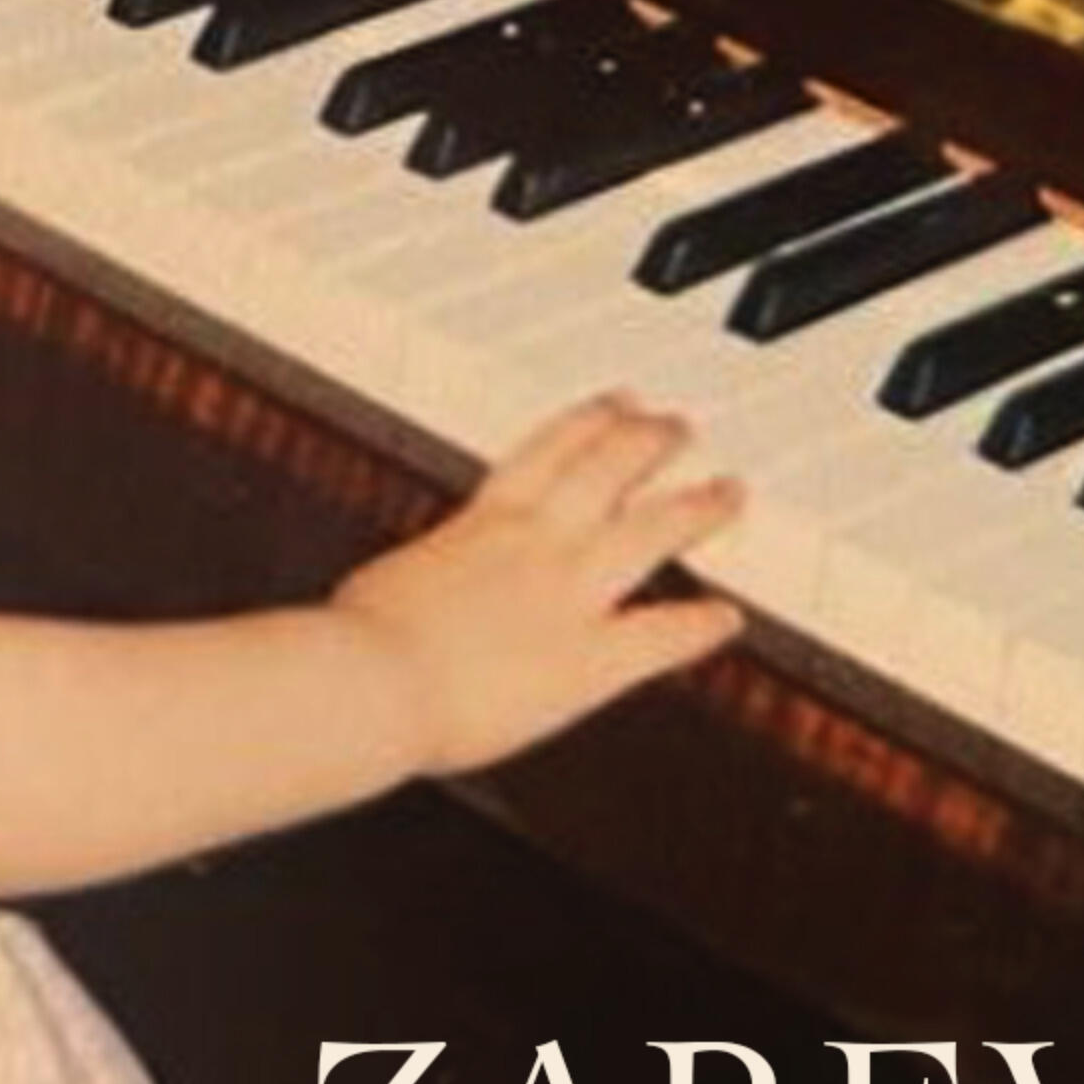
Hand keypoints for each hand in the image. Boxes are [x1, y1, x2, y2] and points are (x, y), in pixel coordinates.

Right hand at [332, 392, 742, 775]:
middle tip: (678, 426)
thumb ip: (418, 579)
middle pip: (609, 468)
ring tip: (729, 491)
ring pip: (652, 530)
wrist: (369, 680)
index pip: (549, 451)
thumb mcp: (384, 581)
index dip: (591, 422)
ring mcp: (569, 595)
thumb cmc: (354, 642)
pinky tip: (729, 620)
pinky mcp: (589, 660)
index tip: (617, 403)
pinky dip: (701, 626)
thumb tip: (405, 592)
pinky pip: (663, 636)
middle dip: (650, 442)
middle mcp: (535, 542)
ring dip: (698, 506)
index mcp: (481, 519)